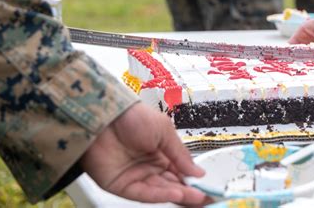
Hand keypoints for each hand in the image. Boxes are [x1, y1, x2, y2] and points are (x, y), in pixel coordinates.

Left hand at [81, 103, 208, 204]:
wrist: (104, 116)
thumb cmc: (133, 117)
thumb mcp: (164, 131)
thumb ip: (181, 154)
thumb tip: (198, 172)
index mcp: (160, 153)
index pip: (180, 172)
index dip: (194, 180)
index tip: (209, 186)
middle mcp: (149, 166)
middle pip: (172, 184)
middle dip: (190, 192)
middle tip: (208, 198)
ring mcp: (136, 177)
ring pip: (161, 191)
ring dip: (179, 194)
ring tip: (197, 196)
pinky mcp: (122, 186)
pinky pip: (144, 194)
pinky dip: (161, 195)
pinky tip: (176, 193)